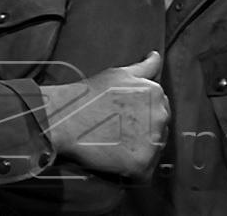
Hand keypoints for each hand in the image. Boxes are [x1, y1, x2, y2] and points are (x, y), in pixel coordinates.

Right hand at [40, 51, 168, 178]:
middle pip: (160, 127)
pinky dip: (133, 168)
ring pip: (154, 148)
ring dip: (140, 148)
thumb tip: (156, 55)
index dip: (141, 111)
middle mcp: (160, 117)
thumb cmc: (89, 95)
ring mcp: (153, 142)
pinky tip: (116, 157)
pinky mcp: (142, 164)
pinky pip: (145, 171)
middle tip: (118, 128)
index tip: (123, 114)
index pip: (160, 105)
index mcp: (156, 93)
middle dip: (144, 129)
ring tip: (115, 142)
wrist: (66, 119)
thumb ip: (144, 66)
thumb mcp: (118, 74)